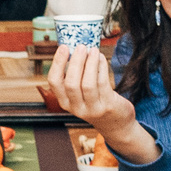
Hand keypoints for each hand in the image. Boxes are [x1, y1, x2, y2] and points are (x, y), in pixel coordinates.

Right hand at [49, 43, 153, 161]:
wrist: (116, 124)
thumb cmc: (96, 102)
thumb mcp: (81, 94)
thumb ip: (77, 75)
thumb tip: (77, 47)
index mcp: (65, 102)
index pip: (54, 82)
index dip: (57, 63)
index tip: (63, 47)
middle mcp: (76, 108)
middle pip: (70, 83)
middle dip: (75, 62)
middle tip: (81, 46)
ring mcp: (92, 109)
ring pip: (87, 84)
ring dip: (90, 64)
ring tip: (93, 50)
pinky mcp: (107, 106)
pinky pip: (103, 84)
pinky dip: (101, 68)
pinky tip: (101, 58)